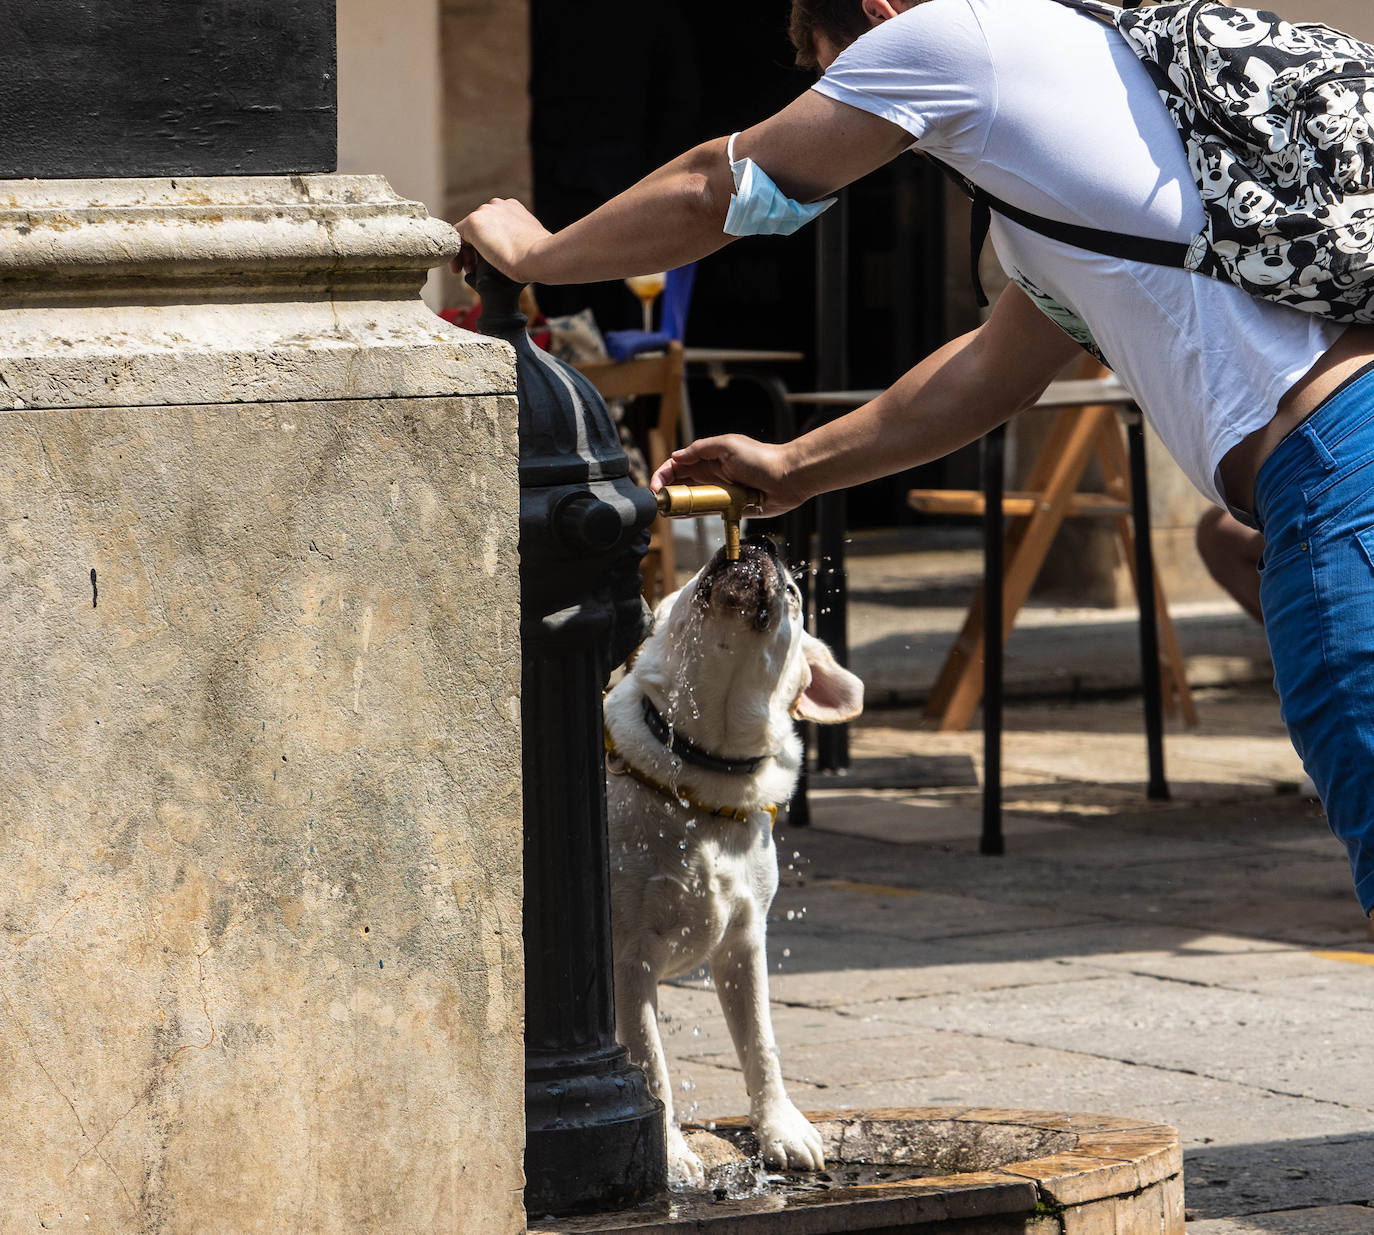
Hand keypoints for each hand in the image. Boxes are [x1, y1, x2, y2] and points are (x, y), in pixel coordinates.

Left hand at [452, 198, 550, 283]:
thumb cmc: (539, 259)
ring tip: (468, 271)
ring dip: (465, 252)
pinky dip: (455, 253)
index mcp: (513, 210)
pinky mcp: (474, 222)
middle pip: (478, 228)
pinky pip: (456, 236)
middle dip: (474, 249)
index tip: (485, 263)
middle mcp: (498, 206)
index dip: (487, 244)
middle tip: (473, 269)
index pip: (492, 224)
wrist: (539, 257)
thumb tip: (512, 253)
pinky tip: (458, 268)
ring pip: (466, 232)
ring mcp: (486, 212)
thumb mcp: (528, 246)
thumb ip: (518, 243)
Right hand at [650, 434, 807, 517]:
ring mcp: (718, 492)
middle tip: (659, 502)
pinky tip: (681, 517)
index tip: (656, 488)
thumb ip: (700, 449)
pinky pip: (706, 512)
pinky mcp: (728, 507)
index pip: (677, 465)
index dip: (663, 474)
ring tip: (666, 511)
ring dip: (677, 504)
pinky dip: (692, 514)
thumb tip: (676, 457)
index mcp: (708, 458)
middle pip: (680, 483)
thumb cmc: (760, 459)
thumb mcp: (727, 446)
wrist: (787, 478)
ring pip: (690, 499)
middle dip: (666, 491)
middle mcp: (711, 475)